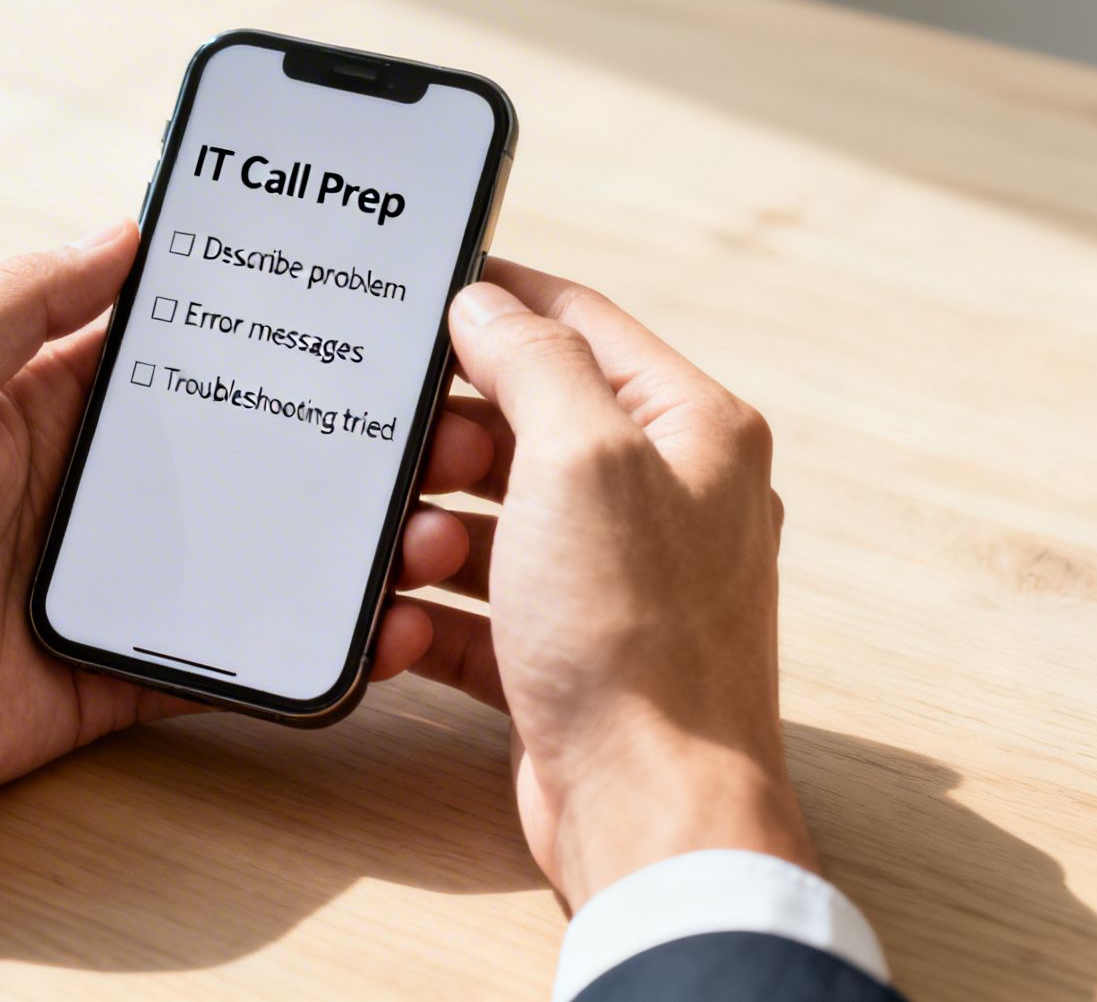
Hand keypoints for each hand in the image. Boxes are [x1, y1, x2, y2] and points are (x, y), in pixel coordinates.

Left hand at [0, 220, 460, 861]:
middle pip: (232, 453)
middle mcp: (83, 490)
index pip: (173, 353)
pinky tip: (375, 635)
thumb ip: (25, 298)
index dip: (258, 330)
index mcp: (42, 405)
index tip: (354, 311)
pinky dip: (294, 652)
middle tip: (434, 424)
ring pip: (249, 555)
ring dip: (333, 545)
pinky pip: (222, 657)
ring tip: (426, 526)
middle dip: (328, 440)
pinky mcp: (114, 673)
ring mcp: (105, 586)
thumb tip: (124, 228)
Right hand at [406, 259, 815, 909]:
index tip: (425, 286)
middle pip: (526, 423)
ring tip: (415, 554)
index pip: (584, 322)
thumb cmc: (637, 640)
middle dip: (453, 440)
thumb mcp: (581, 460)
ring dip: (435, 531)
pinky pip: (479, 607)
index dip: (501, 296)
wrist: (647, 810)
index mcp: (692, 431)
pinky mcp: (567, 653)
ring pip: (494, 518)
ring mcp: (615, 582)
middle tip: (407, 451)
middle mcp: (664, 499)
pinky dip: (433, 611)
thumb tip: (485, 304)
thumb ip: (534, 360)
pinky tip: (403, 622)